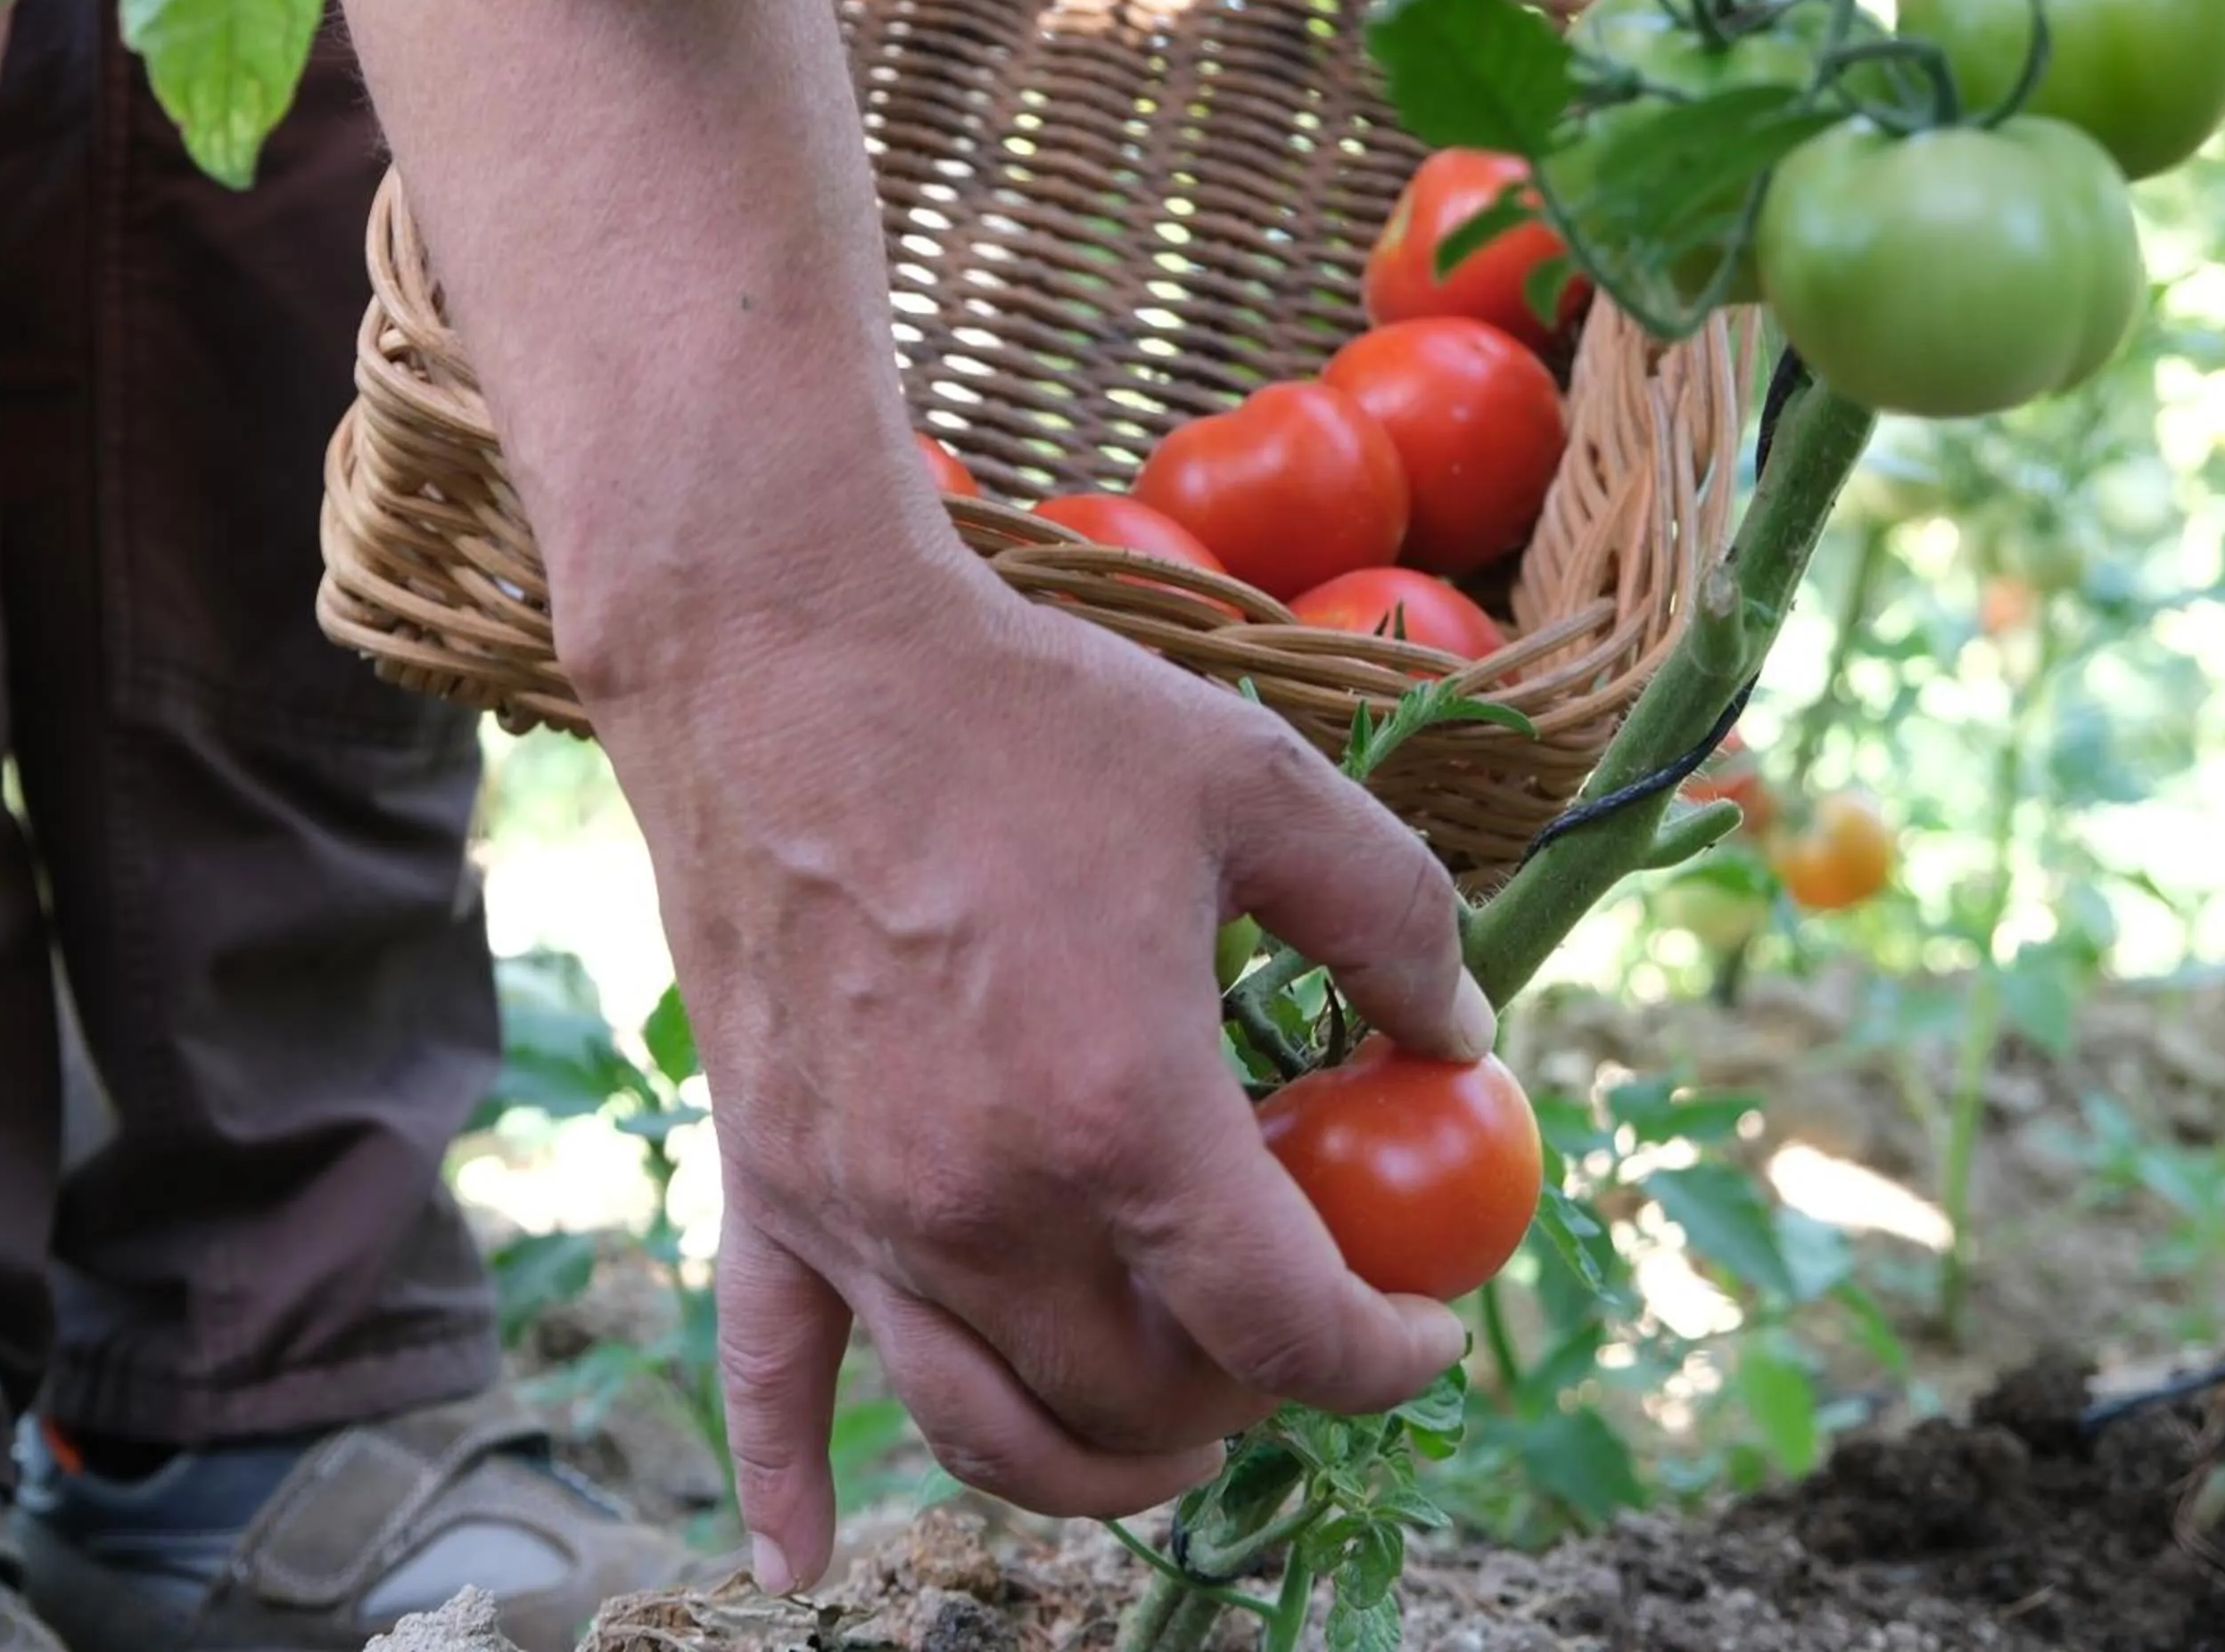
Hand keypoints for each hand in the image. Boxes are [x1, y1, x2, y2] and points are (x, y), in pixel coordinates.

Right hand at [585, 542, 1493, 1594]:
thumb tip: (1459, 1029)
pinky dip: (786, 1482)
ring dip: (1094, 1466)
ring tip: (1162, 1433)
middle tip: (1290, 1325)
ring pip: (987, 1432)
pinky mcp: (768, 1184)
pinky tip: (802, 1565)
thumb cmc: (1024, 714)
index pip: (1284, 1332)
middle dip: (1251, 1399)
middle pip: (1142, 1402)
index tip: (1421, 1328)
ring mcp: (859, 1211)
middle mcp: (983, 1205)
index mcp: (1122, 1119)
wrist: (788, 662)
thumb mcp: (1259, 786)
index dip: (1385, 1357)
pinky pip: (765, 1374)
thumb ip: (1392, 920)